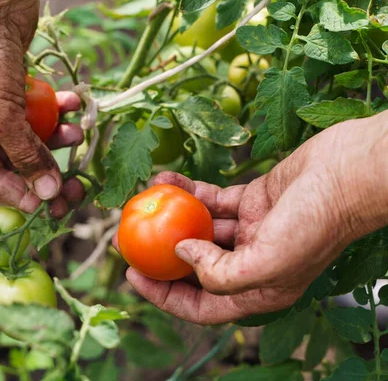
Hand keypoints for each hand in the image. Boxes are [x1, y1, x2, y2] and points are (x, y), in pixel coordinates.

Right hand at [0, 0, 83, 215]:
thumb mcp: (0, 114)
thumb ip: (23, 155)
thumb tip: (45, 194)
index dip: (20, 195)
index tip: (51, 208)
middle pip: (13, 160)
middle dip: (45, 169)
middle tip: (74, 186)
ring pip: (30, 135)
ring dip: (56, 137)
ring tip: (77, 133)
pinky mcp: (14, 85)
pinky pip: (39, 110)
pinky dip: (56, 109)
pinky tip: (72, 104)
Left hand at [115, 113, 387, 324]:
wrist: (352, 172)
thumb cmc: (319, 222)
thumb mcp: (270, 263)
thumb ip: (220, 273)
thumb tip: (181, 255)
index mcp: (260, 291)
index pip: (202, 306)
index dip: (163, 296)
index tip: (133, 275)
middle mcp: (253, 263)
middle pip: (195, 268)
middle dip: (160, 256)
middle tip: (127, 240)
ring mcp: (252, 231)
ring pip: (199, 229)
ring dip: (170, 216)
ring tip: (140, 200)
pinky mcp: (253, 200)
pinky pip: (211, 199)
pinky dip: (189, 191)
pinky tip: (165, 179)